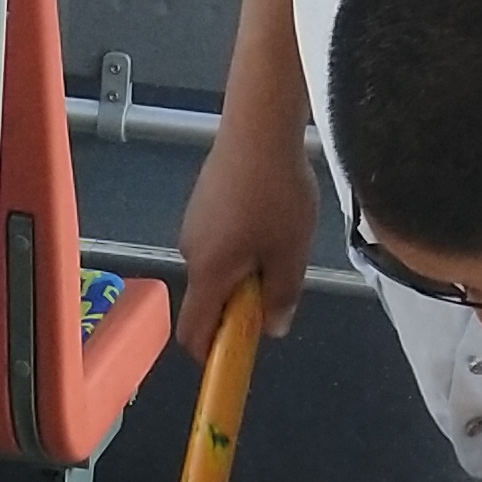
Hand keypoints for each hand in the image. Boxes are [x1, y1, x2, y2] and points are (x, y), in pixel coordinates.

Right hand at [173, 119, 313, 363]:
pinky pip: (218, 240)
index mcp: (208, 273)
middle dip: (239, 304)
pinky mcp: (201, 203)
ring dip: (243, 270)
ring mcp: (192, 224)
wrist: (258, 127)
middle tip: (279, 281)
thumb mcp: (290, 253)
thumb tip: (272, 330)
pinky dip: (240, 245)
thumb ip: (281, 297)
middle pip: (208, 299)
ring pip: (217, 267)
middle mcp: (190, 253)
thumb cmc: (276, 196)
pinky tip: (267, 215)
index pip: (193, 332)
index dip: (210, 353)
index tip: (236, 355)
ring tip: (279, 240)